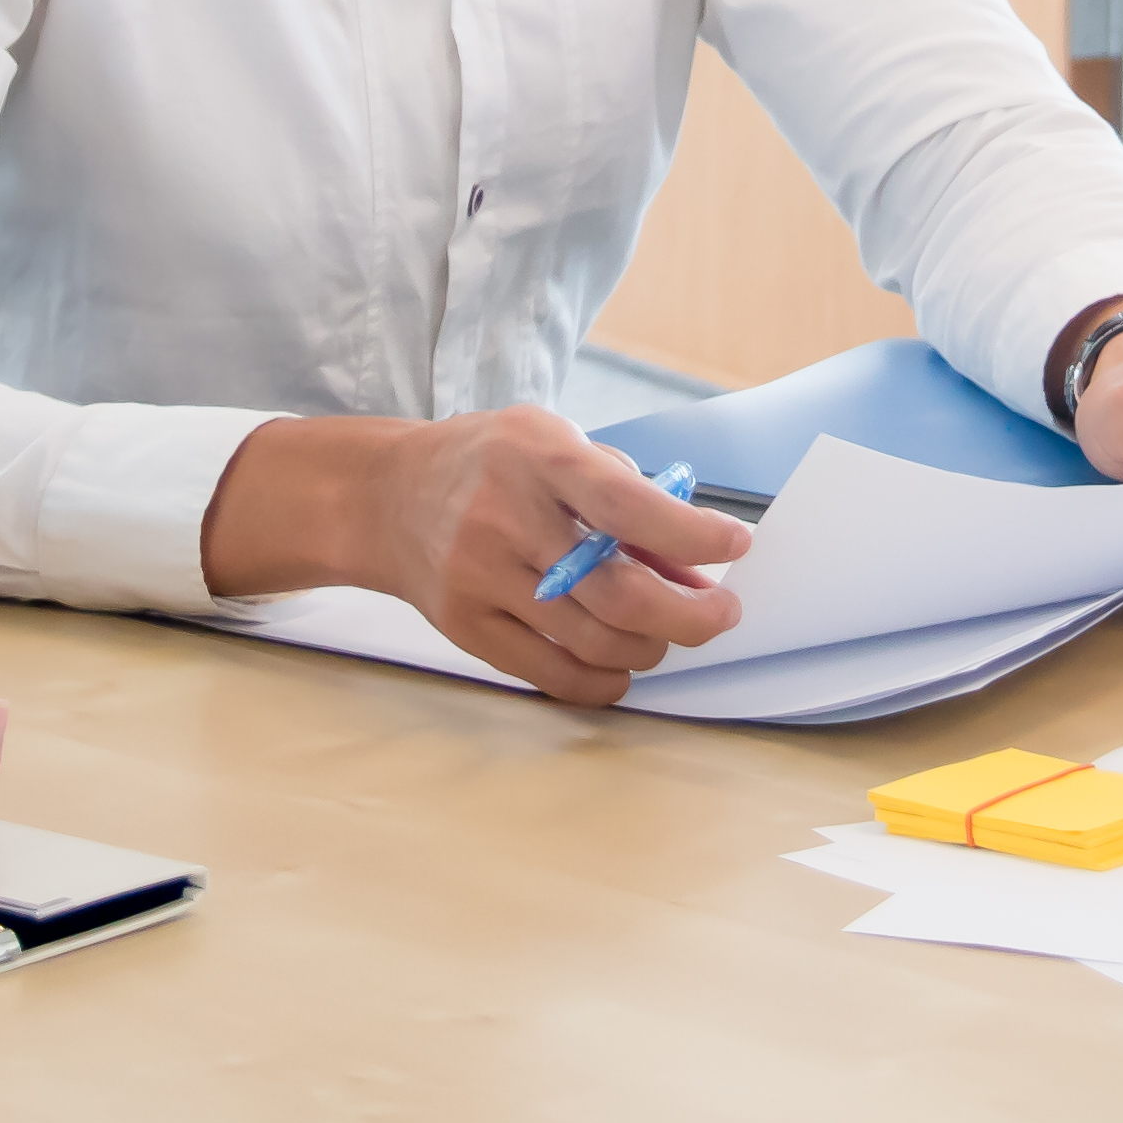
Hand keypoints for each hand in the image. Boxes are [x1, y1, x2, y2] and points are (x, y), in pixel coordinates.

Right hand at [200, 409, 752, 705]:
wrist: (386, 496)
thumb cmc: (488, 463)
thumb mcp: (553, 442)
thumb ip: (620, 491)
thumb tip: (689, 561)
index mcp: (535, 457)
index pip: (624, 505)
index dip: (690, 533)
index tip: (736, 545)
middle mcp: (504, 518)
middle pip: (615, 592)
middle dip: (688, 613)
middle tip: (722, 612)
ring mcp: (480, 578)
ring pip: (592, 641)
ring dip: (651, 647)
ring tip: (667, 632)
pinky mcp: (466, 626)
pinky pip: (551, 674)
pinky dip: (604, 680)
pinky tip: (625, 665)